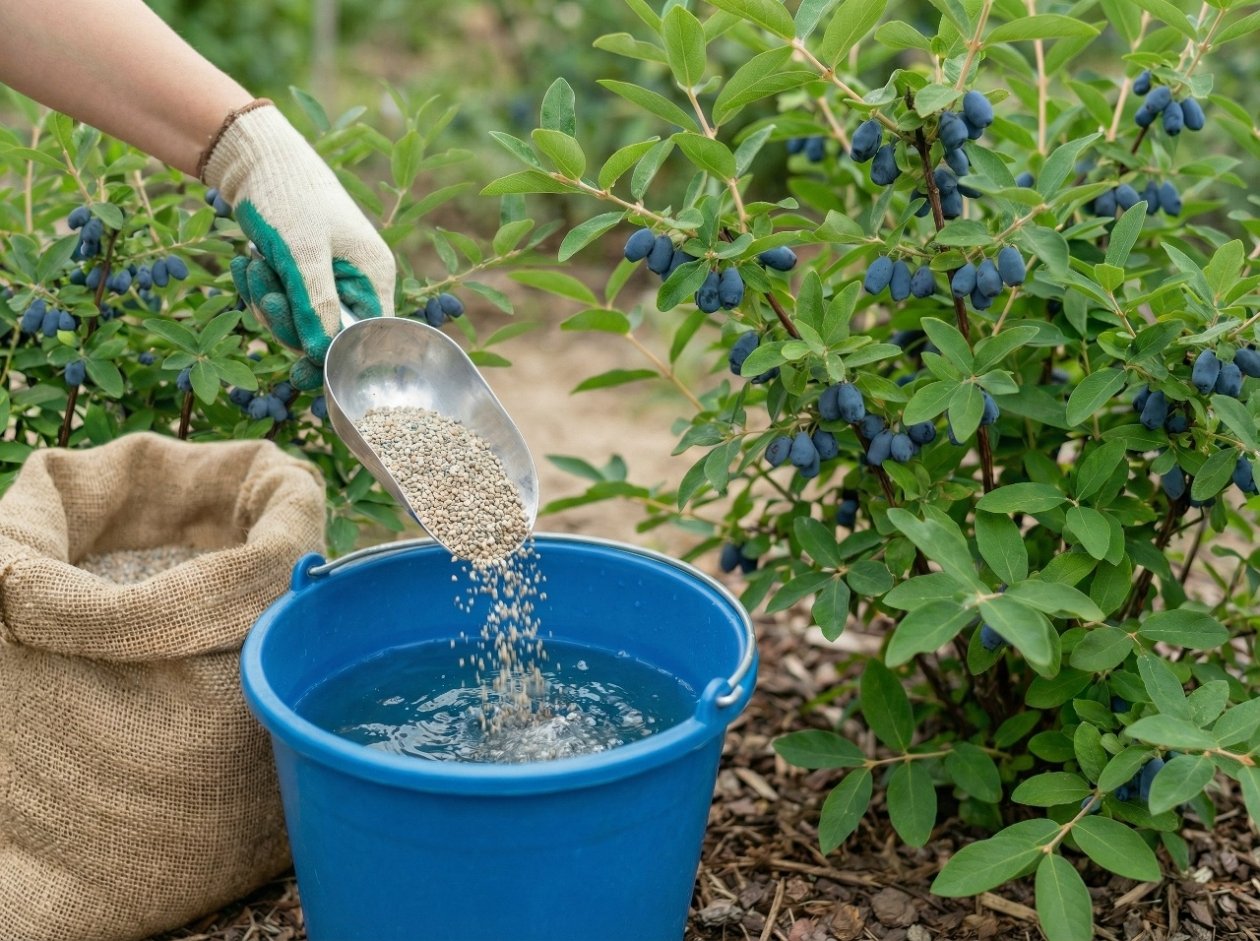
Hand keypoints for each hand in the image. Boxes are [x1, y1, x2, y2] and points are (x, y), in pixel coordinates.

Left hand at [204, 102, 393, 388]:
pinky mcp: (301, 273)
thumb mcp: (301, 253)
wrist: (253, 154)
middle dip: (288, 318)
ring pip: (298, 319)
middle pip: (327, 333)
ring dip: (267, 299)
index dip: (336, 355)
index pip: (367, 336)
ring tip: (252, 263)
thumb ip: (315, 305)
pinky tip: (247, 262)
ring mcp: (329, 277)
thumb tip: (323, 356)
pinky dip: (260, 287)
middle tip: (264, 292)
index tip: (301, 370)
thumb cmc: (286, 195)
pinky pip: (282, 301)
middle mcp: (357, 281)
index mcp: (373, 275)